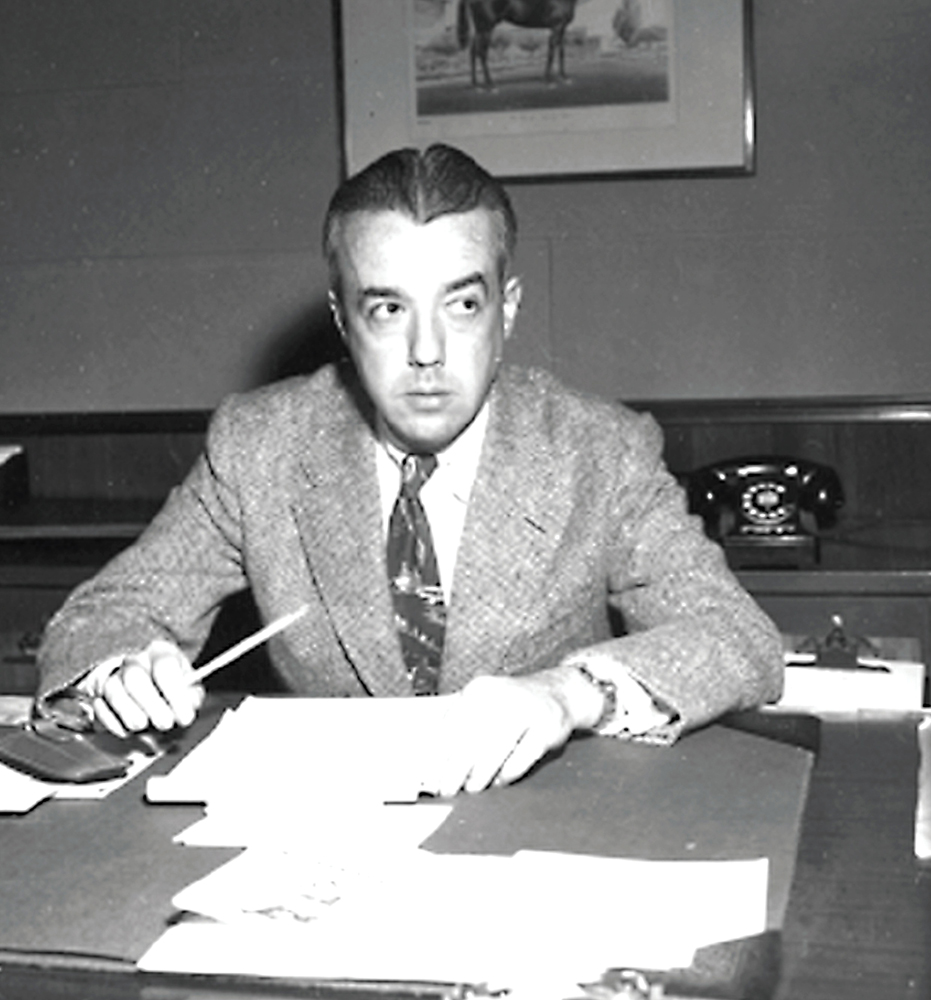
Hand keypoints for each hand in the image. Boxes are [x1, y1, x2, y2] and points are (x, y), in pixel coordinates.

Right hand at [89, 640, 204, 736]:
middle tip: (165, 724)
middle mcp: (135, 660)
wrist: (148, 690)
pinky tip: (127, 730)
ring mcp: (113, 676)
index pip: (165, 666)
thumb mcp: (190, 690)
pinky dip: (112, 722)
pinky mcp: (98, 694)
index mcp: (161, 653)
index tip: (186, 717)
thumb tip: (187, 708)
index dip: (176, 694)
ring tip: (143, 726)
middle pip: (135, 677)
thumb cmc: (172, 690)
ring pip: (113, 690)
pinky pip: (98, 707)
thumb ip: (192, 698)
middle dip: (151, 705)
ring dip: (130, 714)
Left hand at [421, 666, 603, 796]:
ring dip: (480, 775)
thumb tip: (435, 760)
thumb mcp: (484, 705)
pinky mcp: (546, 727)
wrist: (558, 693)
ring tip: (472, 788)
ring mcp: (526, 710)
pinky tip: (499, 780)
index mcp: (479, 690)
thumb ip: (460, 728)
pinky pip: (521, 758)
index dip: (439, 753)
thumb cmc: (514, 705)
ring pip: (495, 750)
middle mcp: (501, 696)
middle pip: (470, 740)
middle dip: (455, 770)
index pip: (451, 725)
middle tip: (447, 788)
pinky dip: (507, 774)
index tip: (431, 773)